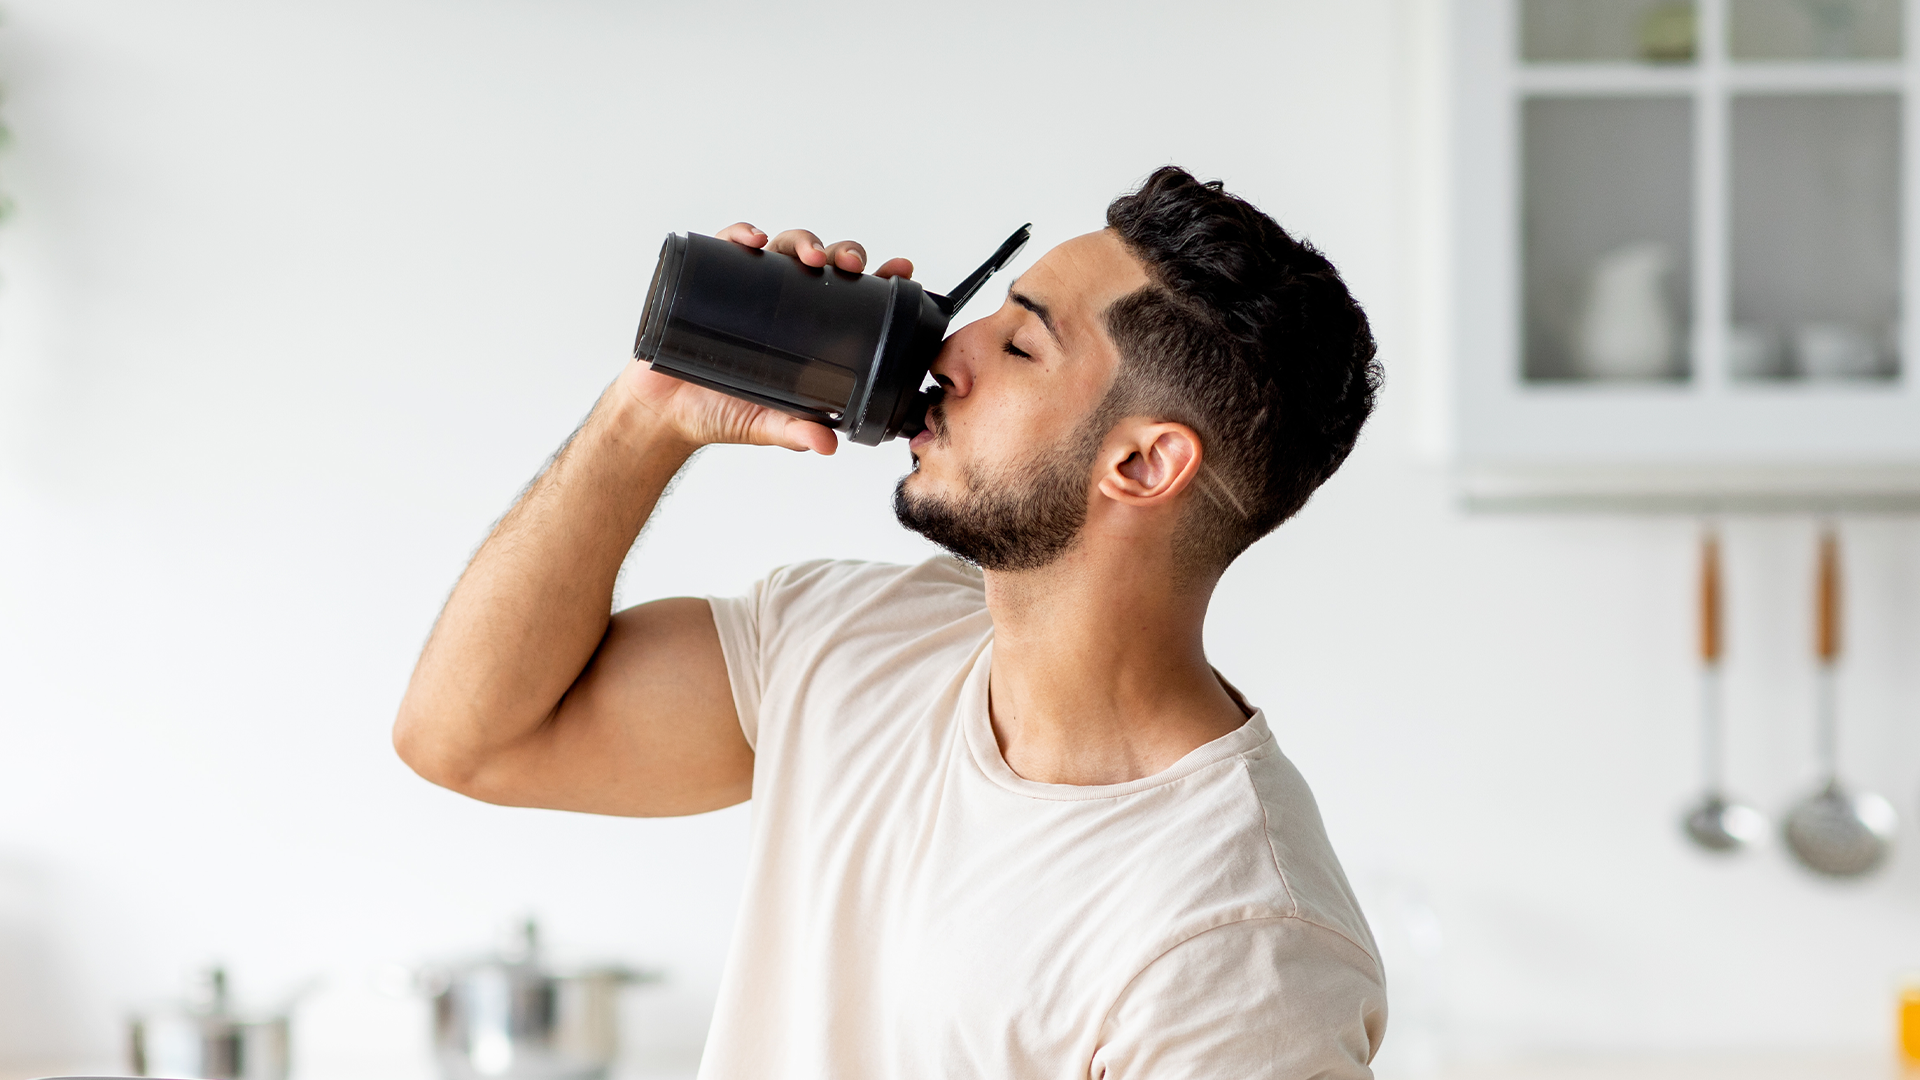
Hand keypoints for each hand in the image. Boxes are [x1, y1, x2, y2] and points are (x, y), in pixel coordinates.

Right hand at [617, 222, 914, 455]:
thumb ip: (795, 430)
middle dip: (843, 255)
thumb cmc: (720, 412)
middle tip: (852, 265)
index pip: (850, 297)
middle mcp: (781, 302)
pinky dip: (740, 234)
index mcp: (806, 330)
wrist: (664, 413)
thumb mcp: (765, 423)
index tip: (900, 270)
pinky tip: (753, 240)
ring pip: (783, 246)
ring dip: (802, 241)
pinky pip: (727, 244)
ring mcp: (746, 287)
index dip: (877, 279)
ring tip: (809, 256)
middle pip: (822, 262)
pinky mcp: (708, 277)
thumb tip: (827, 445)